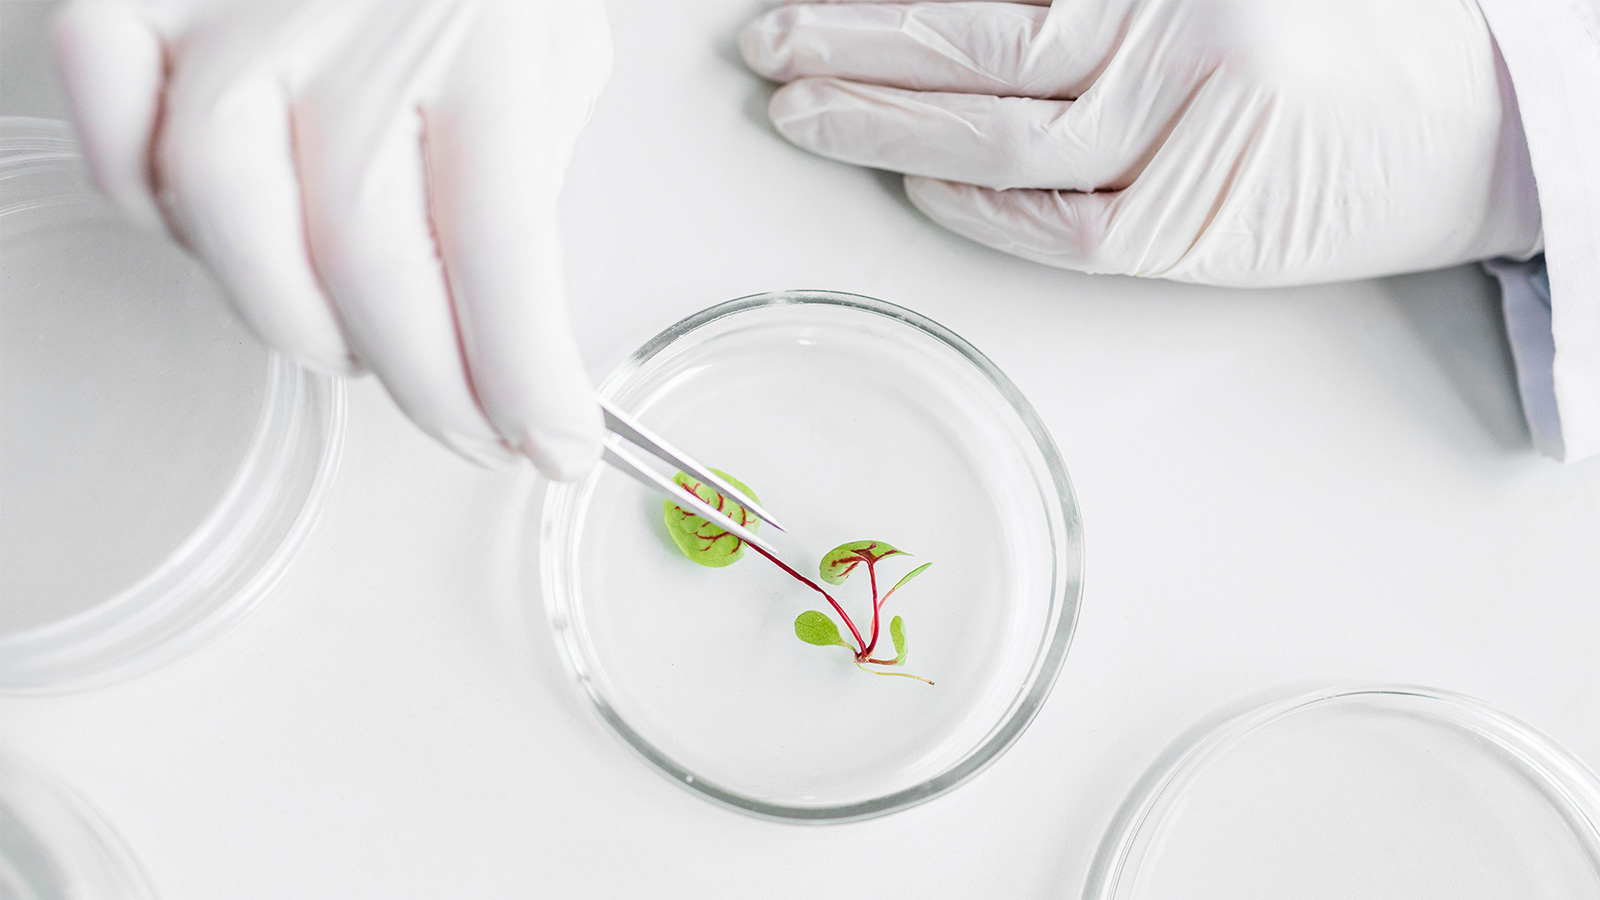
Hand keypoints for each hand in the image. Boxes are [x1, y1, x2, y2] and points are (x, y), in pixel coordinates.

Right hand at [54, 0, 610, 476]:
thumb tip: (506, 313)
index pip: (505, 261)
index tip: (554, 449)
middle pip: (374, 274)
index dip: (529, 384)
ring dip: (300, 328)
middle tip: (472, 430)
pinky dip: (162, 220)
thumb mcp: (557, 44)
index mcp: (488, 47)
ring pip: (232, 232)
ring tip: (354, 351)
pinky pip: (119, 147)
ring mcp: (232, 18)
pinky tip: (226, 236)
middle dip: (433, 394)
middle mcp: (358, 42)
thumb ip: (533, 167)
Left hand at [742, 0, 1541, 285]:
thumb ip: (1092, 2)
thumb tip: (954, 19)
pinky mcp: (1203, 217)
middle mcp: (1178, 25)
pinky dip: (980, 207)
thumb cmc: (1357, 35)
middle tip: (768, 46)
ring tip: (803, 111)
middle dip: (853, 43)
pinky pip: (1061, 223)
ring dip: (888, 122)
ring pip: (1003, 131)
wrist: (1483, 118)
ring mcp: (1192, 121)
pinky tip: (918, 190)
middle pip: (978, 40)